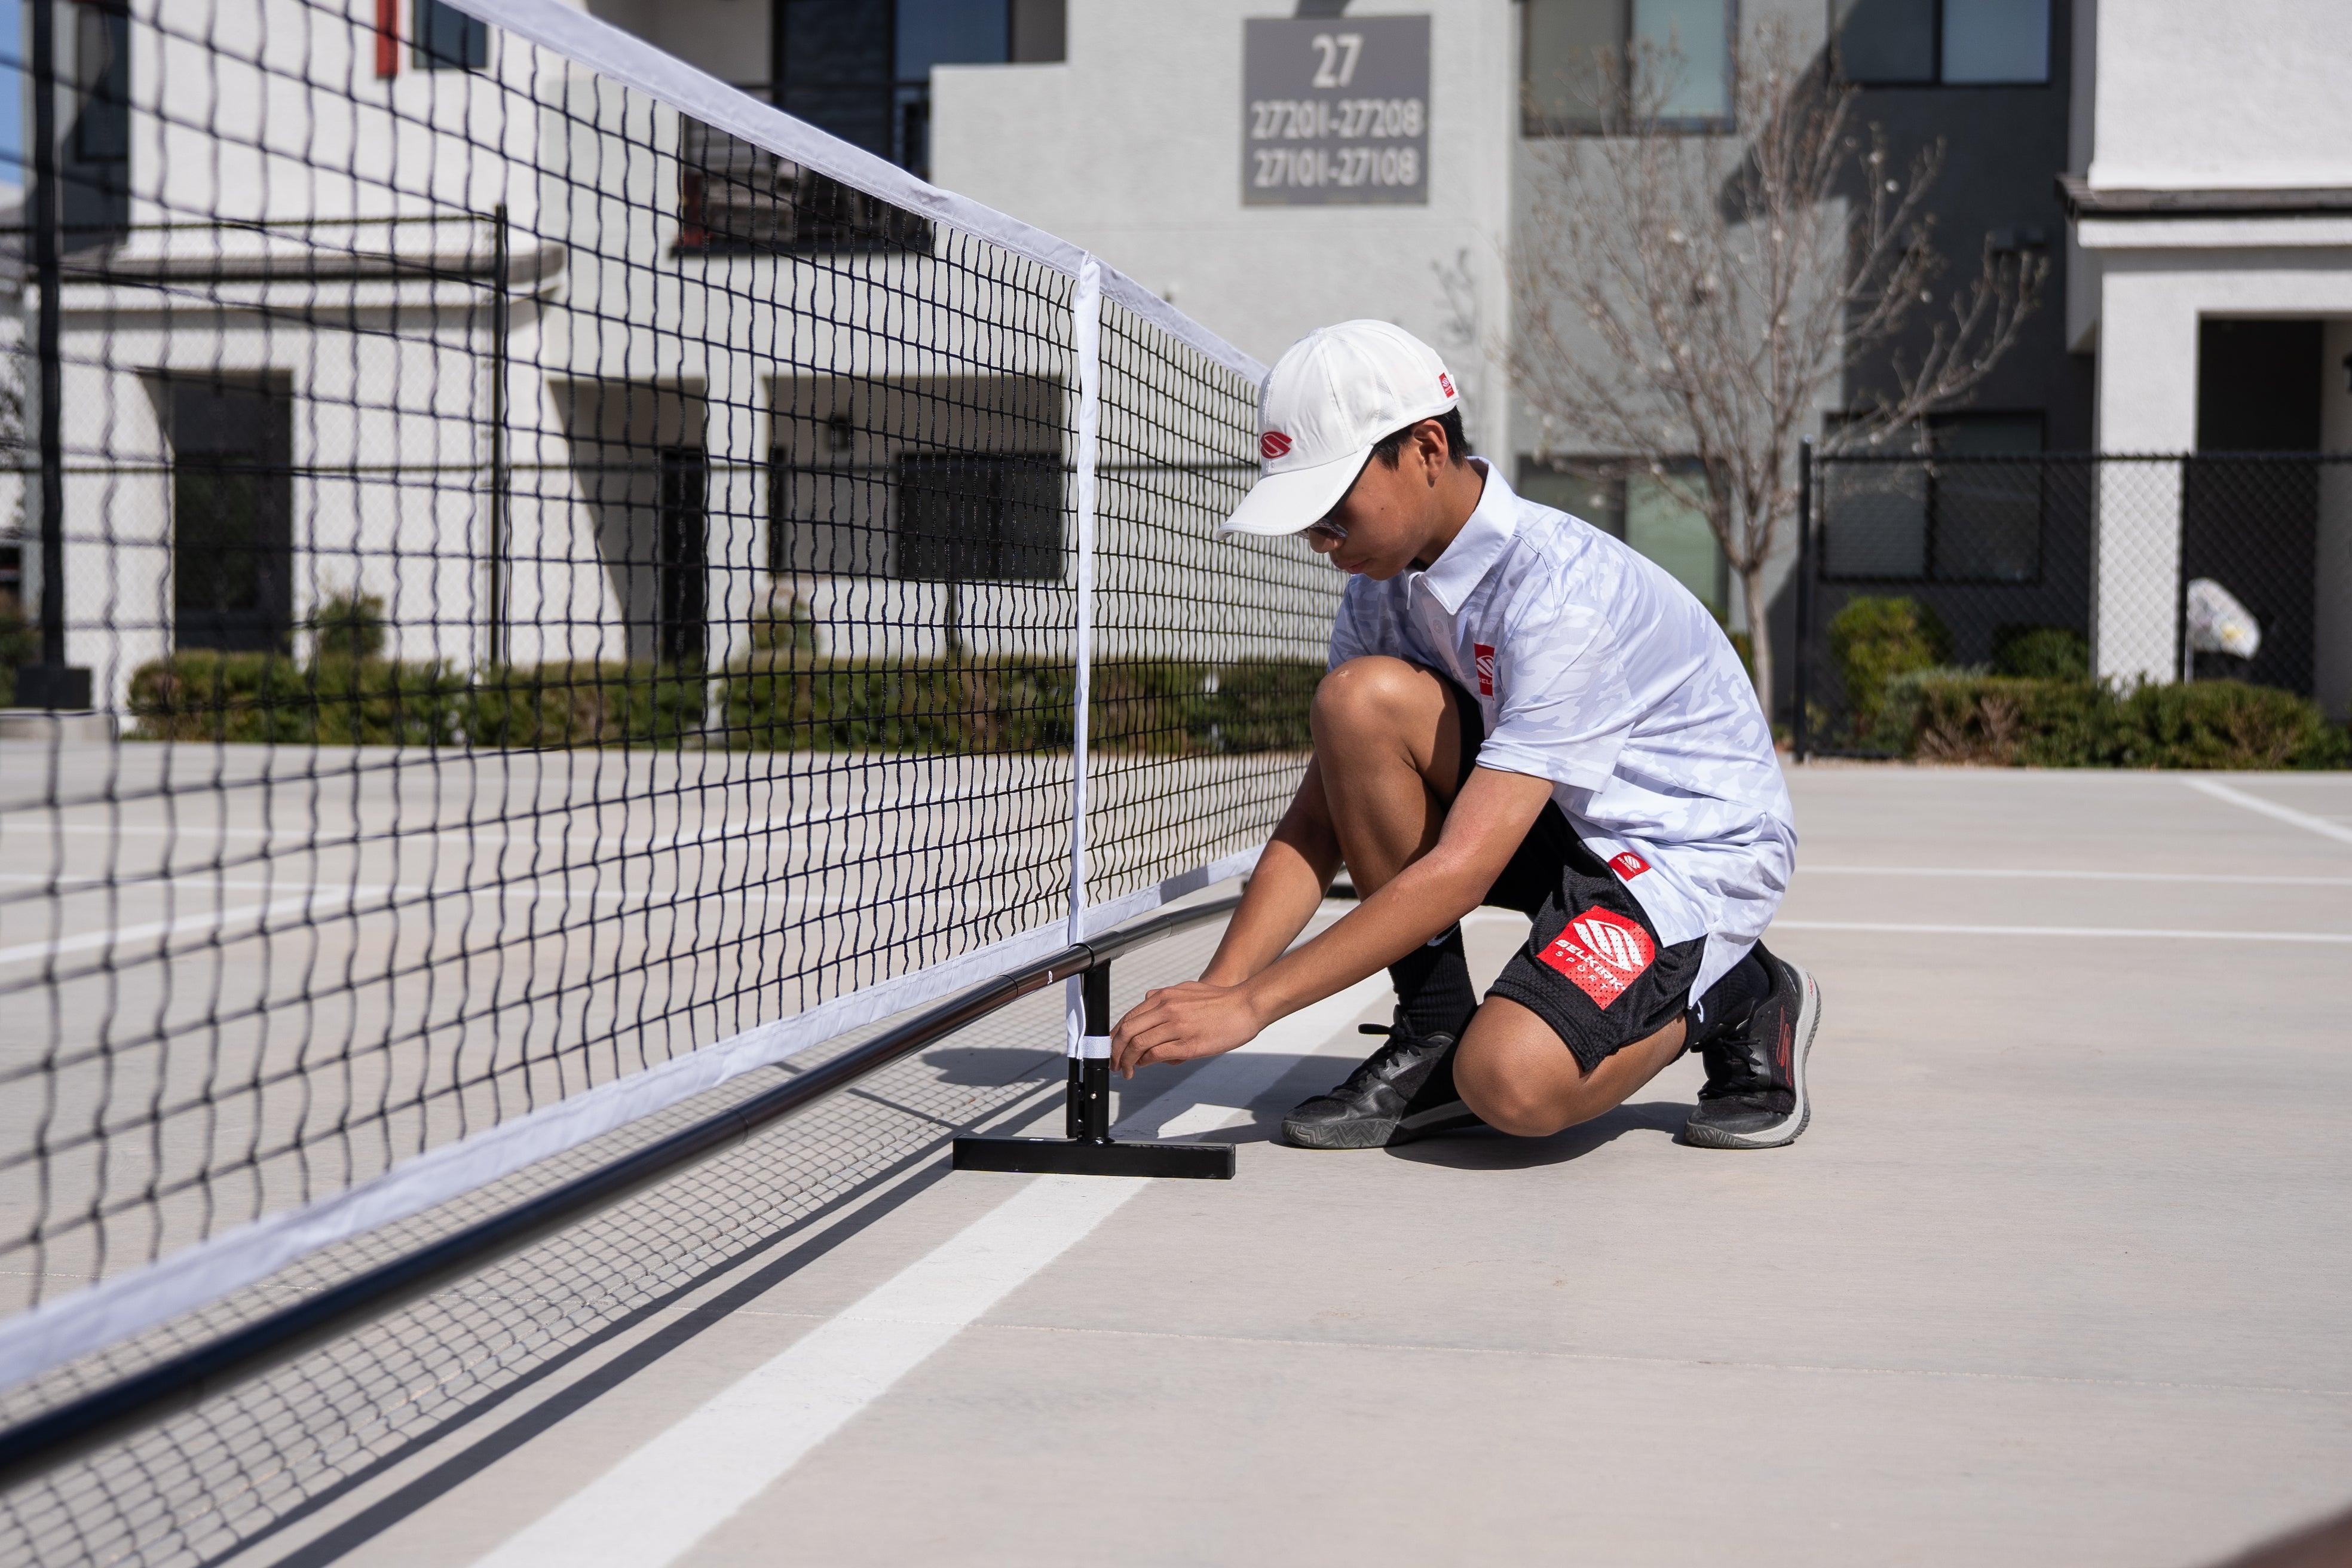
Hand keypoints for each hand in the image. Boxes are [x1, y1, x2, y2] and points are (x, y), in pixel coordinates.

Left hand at [1108, 981, 1265, 1078]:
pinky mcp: (1188, 1045)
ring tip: (1127, 1070)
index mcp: (1164, 997)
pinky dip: (1146, 1061)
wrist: (1245, 1005)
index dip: (1115, 1036)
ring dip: (1127, 1060)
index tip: (1112, 1048)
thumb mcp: (1187, 989)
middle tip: (1114, 1063)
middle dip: (1115, 1051)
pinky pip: (1157, 1054)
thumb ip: (1165, 995)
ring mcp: (1177, 1027)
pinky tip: (1145, 1065)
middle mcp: (1167, 1009)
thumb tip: (1148, 999)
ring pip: (1138, 1045)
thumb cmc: (1219, 1001)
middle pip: (1128, 1032)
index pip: (1128, 1018)